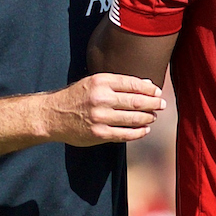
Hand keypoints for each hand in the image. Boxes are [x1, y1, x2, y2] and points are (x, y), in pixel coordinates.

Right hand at [44, 74, 164, 145]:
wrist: (53, 115)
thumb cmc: (76, 97)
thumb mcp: (93, 82)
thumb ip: (118, 83)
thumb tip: (147, 85)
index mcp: (101, 81)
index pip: (132, 84)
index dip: (149, 89)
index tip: (158, 92)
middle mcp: (101, 98)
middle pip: (136, 101)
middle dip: (153, 104)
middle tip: (162, 105)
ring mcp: (100, 117)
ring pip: (134, 118)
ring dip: (148, 118)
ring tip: (153, 117)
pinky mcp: (99, 133)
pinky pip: (126, 134)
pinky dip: (139, 132)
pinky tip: (145, 130)